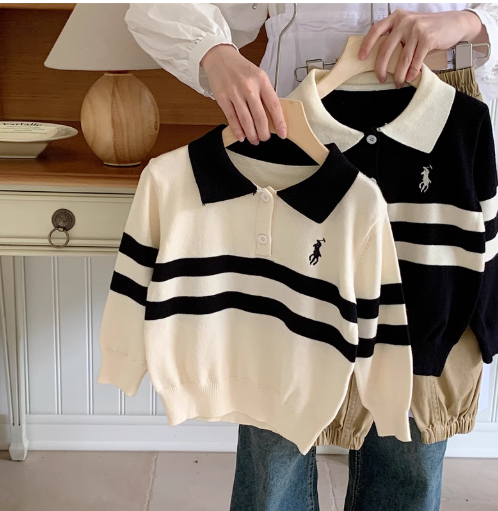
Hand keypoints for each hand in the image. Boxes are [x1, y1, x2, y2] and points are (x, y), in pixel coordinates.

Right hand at [200, 44, 286, 143]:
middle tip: (265, 139)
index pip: (274, 105)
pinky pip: (232, 119)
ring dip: (252, 134)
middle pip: (259, 116)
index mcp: (262, 81)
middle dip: (264, 132)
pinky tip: (242, 137)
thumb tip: (272, 116)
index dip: (279, 122)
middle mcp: (249, 87)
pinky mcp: (222, 98)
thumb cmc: (241, 69)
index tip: (282, 133)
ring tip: (255, 141)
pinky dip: (237, 130)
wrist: (219, 57)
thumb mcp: (258, 76)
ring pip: (246, 120)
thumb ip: (264, 94)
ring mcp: (235, 93)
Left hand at [359, 10, 484, 87]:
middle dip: (381, 68)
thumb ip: (396, 36)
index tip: (360, 57)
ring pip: (402, 59)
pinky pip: (415, 61)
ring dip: (399, 75)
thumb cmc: (428, 28)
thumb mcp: (409, 26)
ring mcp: (416, 29)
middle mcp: (404, 21)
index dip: (367, 44)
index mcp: (396, 17)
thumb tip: (379, 57)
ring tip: (398, 83)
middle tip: (381, 78)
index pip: (376, 30)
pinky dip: (412, 72)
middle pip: (386, 49)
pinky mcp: (428, 38)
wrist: (454, 23)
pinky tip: (410, 78)